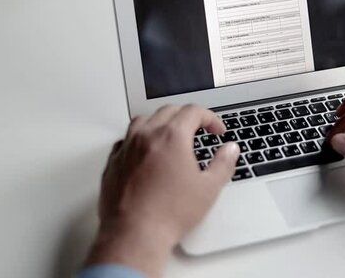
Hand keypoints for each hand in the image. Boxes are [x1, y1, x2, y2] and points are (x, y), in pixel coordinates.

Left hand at [85, 105, 239, 276]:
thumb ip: (223, 163)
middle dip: (187, 116)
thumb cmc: (169, 213)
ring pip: (143, 120)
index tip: (216, 131)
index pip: (193, 111)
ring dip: (160, 122)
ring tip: (170, 134)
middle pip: (168, 110)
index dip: (210, 118)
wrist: (135, 234)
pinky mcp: (113, 163)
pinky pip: (125, 140)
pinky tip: (146, 151)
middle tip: (198, 129)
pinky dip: (139, 139)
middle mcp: (146, 136)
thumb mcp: (209, 188)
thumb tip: (230, 150)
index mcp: (172, 136)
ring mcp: (126, 148)